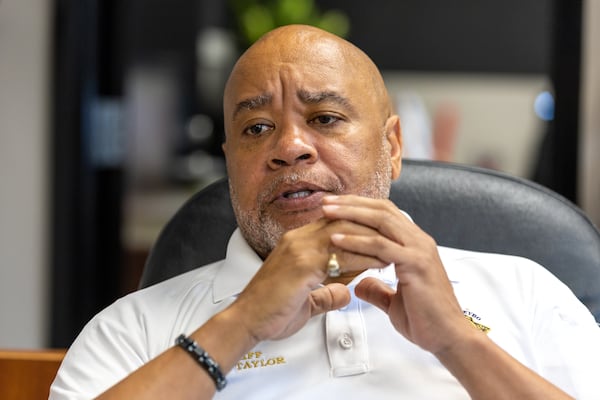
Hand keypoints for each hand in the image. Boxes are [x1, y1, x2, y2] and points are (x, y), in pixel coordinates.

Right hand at [228, 218, 386, 342]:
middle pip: (342, 221)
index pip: (334, 224)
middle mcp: (298, 239)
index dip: (359, 227)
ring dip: (371, 240)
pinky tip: (380, 263)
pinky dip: (363, 258)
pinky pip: (341, 255)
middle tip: (394, 237)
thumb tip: (343, 293)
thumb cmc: (270, 312)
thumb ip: (325, 294)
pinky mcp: (302, 264)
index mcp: (296, 242)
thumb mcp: (304, 300)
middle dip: (370, 227)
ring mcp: (299, 249)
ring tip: (394, 249)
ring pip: (344, 233)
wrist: (245, 322)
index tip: (382, 235)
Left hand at [322, 195, 472, 354]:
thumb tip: (361, 284)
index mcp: (415, 244)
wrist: (448, 338)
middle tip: (326, 202)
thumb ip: (378, 289)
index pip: (385, 214)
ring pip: (381, 221)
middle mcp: (419, 241)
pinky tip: (338, 239)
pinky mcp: (416, 264)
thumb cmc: (426, 320)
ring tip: (327, 212)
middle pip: (382, 210)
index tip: (334, 206)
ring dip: (351, 214)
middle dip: (351, 203)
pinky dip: (357, 241)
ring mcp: (419, 250)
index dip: (359, 206)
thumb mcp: (394, 300)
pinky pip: (381, 246)